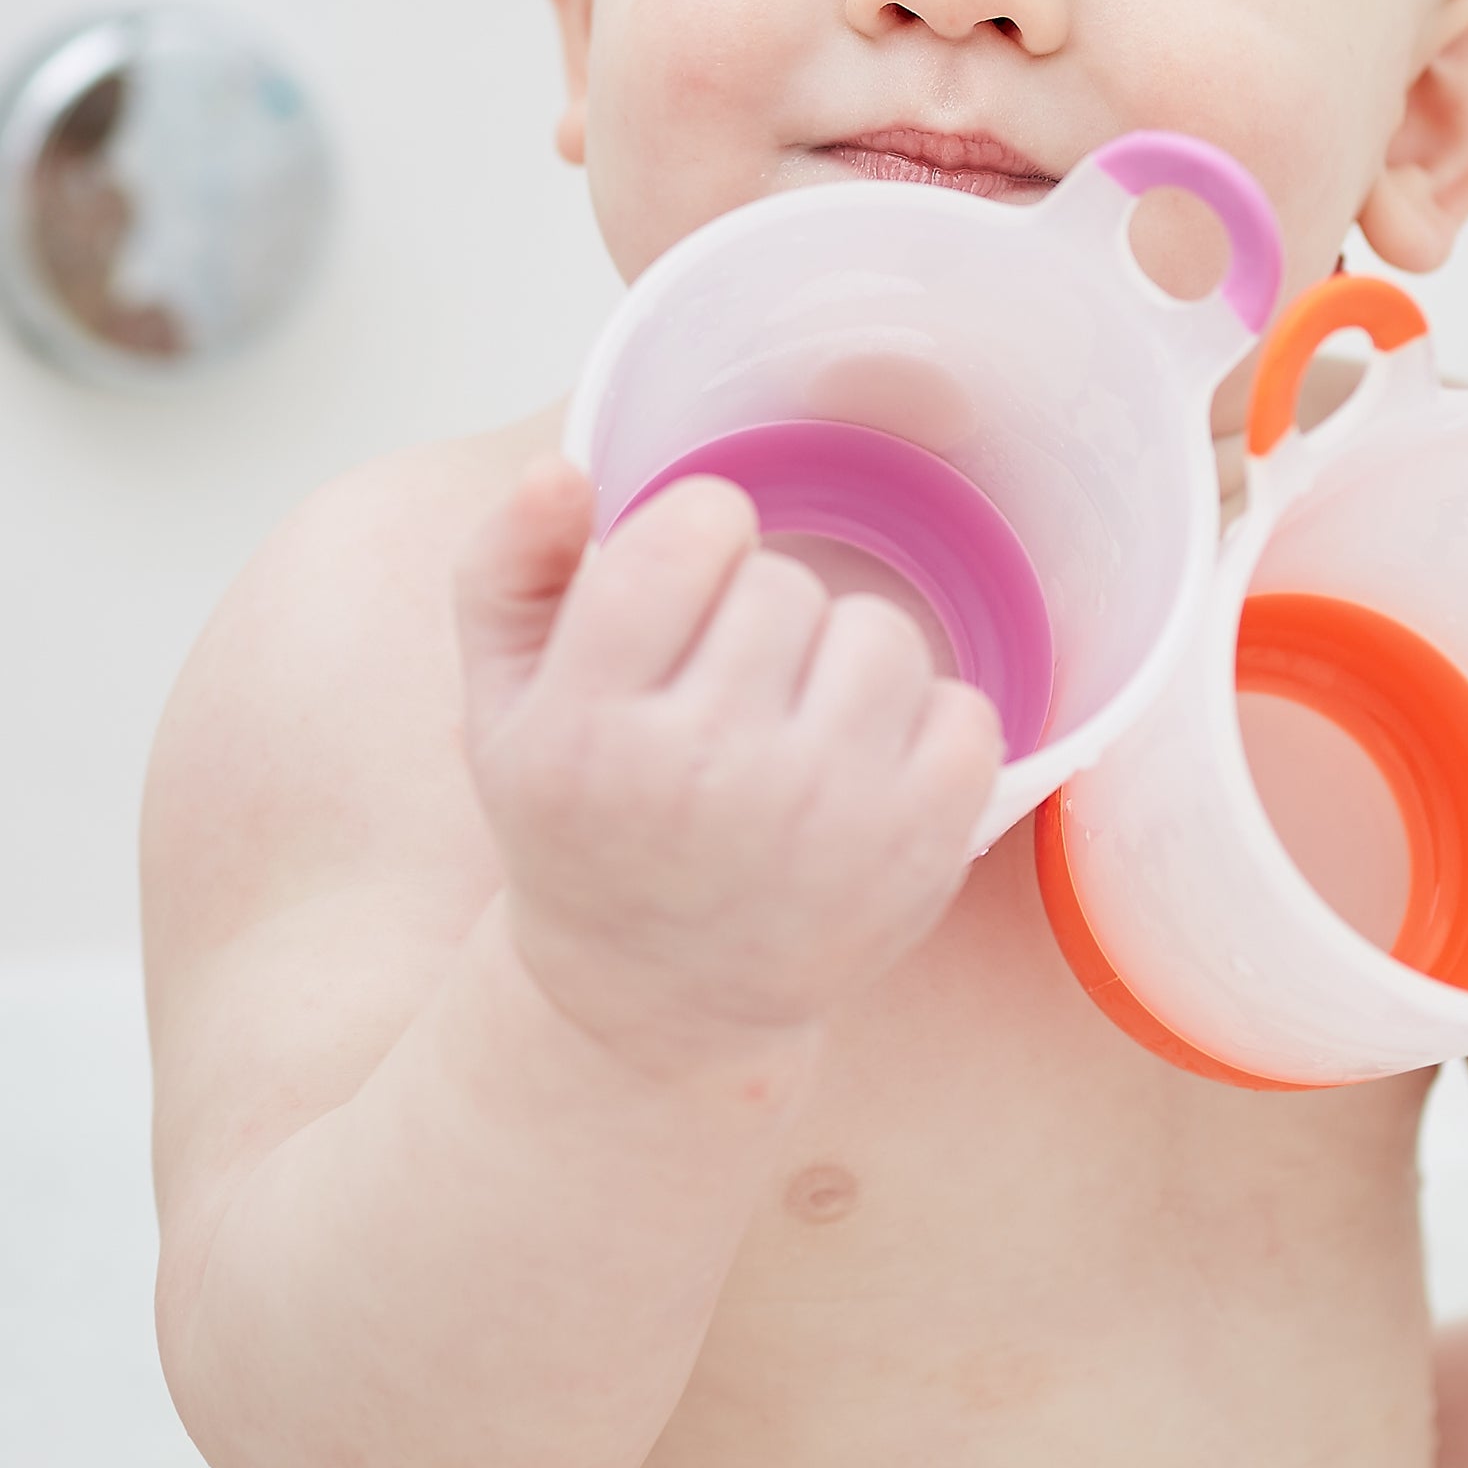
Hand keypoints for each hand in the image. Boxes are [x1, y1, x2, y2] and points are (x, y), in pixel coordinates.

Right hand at [455, 458, 1005, 1075]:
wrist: (655, 996)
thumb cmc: (581, 823)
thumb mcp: (503, 702)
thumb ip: (507, 569)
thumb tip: (556, 471)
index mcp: (589, 730)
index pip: (693, 529)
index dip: (696, 539)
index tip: (679, 596)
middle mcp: (704, 777)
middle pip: (786, 583)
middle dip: (758, 616)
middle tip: (723, 692)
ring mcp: (821, 819)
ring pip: (882, 633)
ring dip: (843, 663)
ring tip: (792, 729)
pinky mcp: (916, 852)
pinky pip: (965, 708)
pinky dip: (924, 726)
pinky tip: (859, 773)